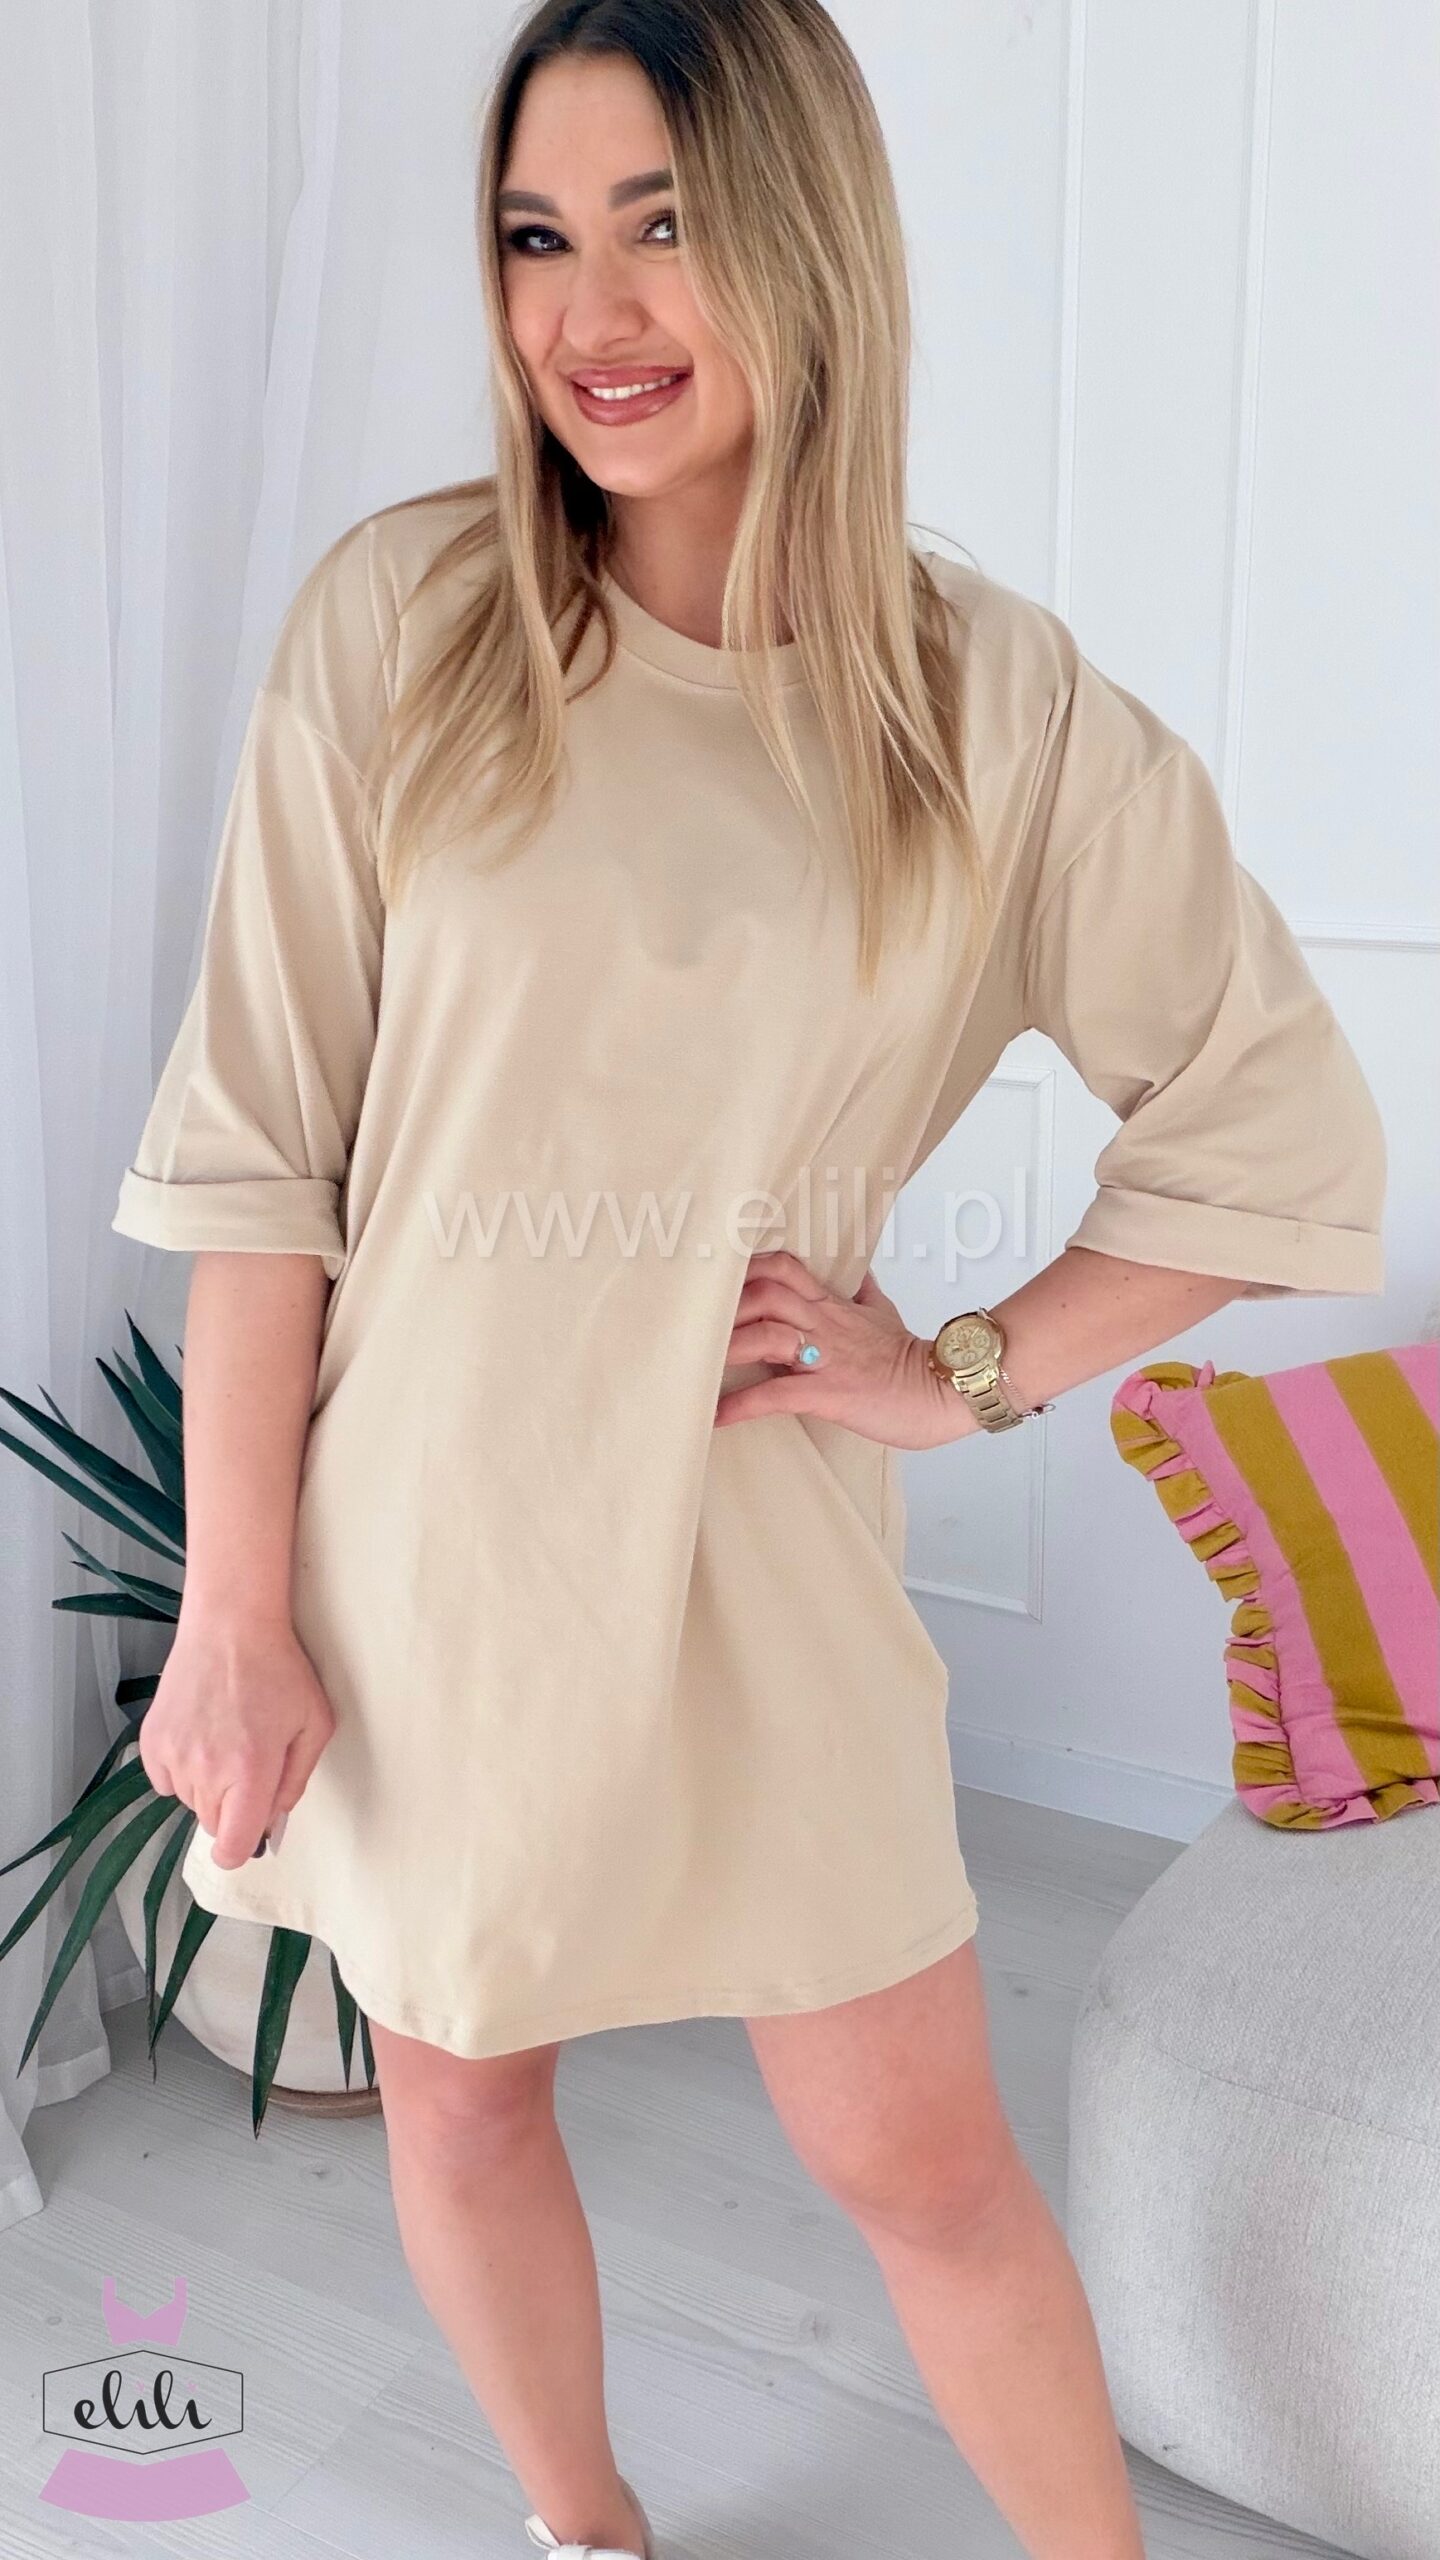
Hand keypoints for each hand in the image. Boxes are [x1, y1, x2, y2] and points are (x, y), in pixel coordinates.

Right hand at [138, 1612, 336, 1868]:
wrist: (230, 1626)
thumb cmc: (278, 1669)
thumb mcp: (314, 1724)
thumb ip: (297, 1781)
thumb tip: (274, 1818)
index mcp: (251, 1771)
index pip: (233, 1847)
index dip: (242, 1851)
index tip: (248, 1840)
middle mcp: (207, 1770)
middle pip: (214, 1825)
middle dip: (234, 1808)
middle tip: (249, 1765)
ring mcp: (174, 1756)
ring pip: (191, 1802)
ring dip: (208, 1787)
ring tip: (226, 1741)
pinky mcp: (152, 1741)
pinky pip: (166, 1781)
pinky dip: (182, 1770)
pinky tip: (202, 1736)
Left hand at [713, 1248, 979, 1450]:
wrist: (947, 1390)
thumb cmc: (913, 1361)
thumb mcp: (885, 1315)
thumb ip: (863, 1294)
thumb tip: (856, 1274)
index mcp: (833, 1306)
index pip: (784, 1268)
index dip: (746, 1270)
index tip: (716, 1282)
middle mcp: (825, 1324)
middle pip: (764, 1292)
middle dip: (725, 1306)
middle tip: (693, 1324)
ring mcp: (827, 1357)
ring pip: (765, 1335)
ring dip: (725, 1349)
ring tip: (693, 1366)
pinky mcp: (831, 1392)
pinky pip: (777, 1395)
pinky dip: (742, 1405)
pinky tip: (717, 1416)